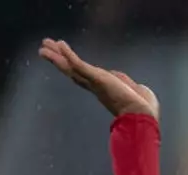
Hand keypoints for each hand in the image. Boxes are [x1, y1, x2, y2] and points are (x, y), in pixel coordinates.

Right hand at [39, 39, 158, 120]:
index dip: (73, 68)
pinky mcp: (97, 78)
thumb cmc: (144, 108)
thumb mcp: (137, 90)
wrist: (143, 116)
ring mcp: (95, 83)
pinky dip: (69, 54)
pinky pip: (80, 65)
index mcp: (104, 89)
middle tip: (44, 50)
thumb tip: (120, 77)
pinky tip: (59, 44)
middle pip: (72, 71)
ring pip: (71, 67)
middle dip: (58, 60)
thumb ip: (126, 81)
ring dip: (57, 55)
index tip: (64, 60)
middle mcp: (96, 86)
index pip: (84, 76)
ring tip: (43, 45)